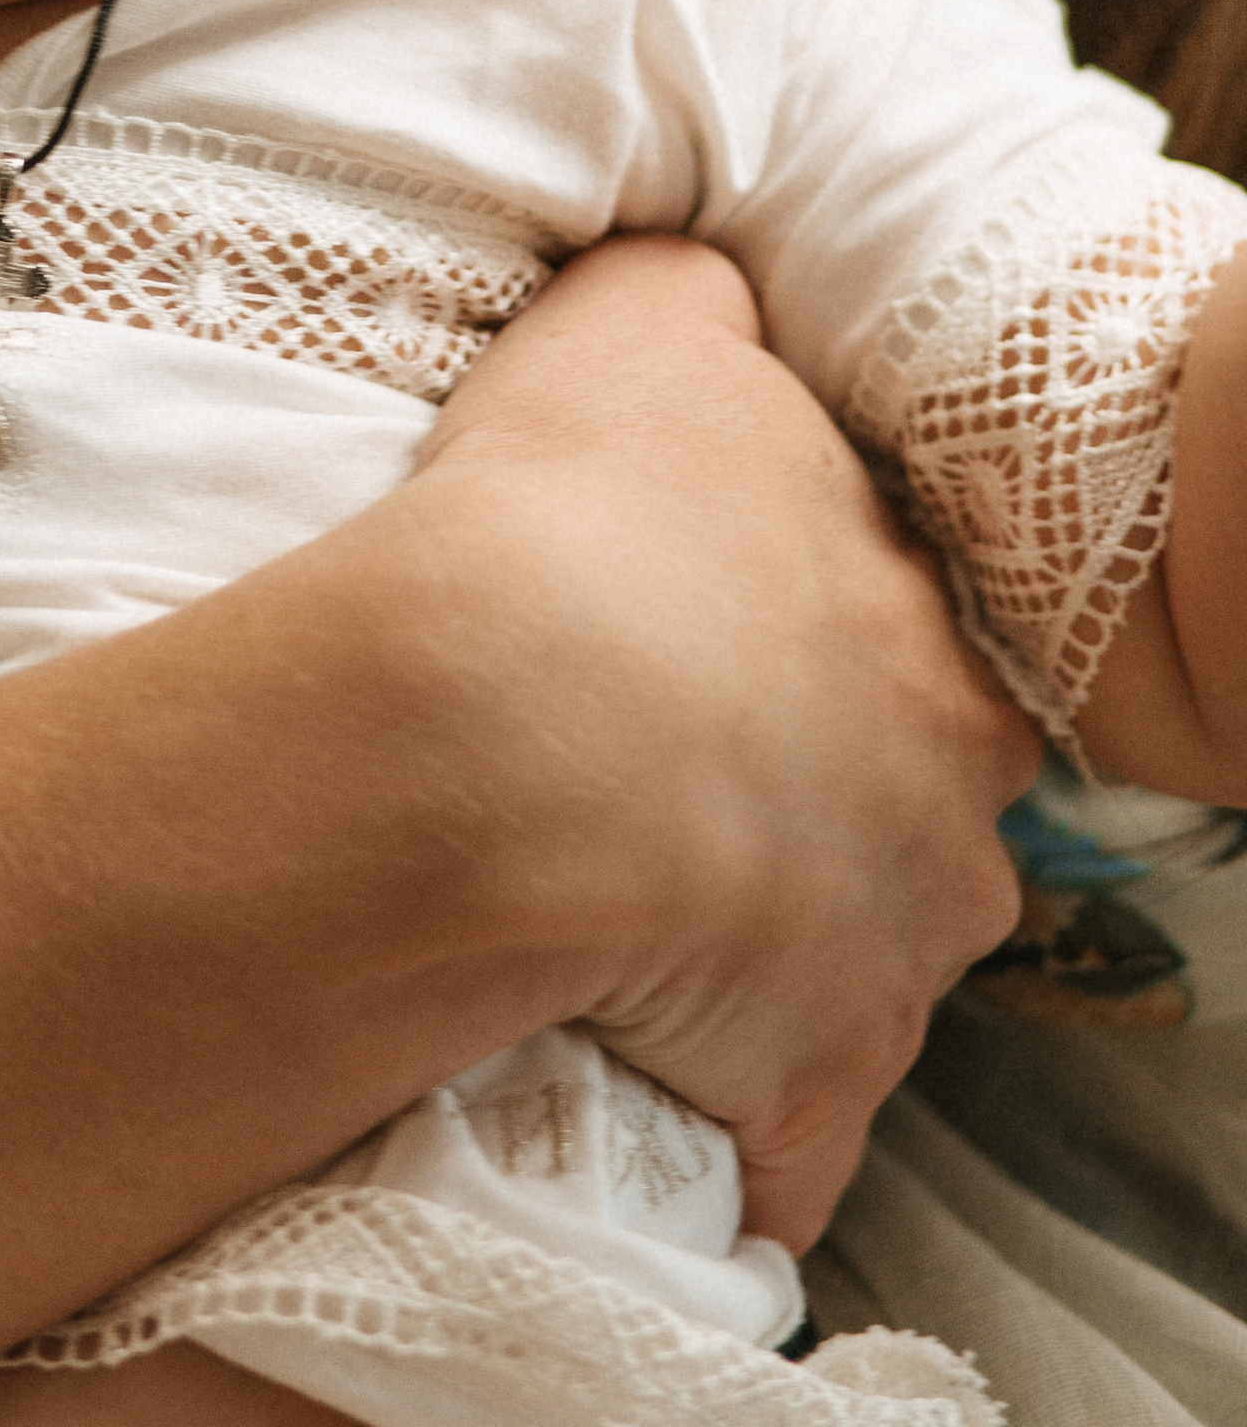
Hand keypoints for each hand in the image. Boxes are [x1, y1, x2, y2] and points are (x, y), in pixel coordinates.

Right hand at [404, 233, 1034, 1245]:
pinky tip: (624, 1076)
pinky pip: (769, 1140)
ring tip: (613, 928)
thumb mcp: (640, 320)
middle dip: (814, 819)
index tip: (707, 654)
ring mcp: (884, 982)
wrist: (499, 731)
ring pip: (845, 983)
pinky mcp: (798, 1108)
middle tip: (658, 791)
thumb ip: (702, 309)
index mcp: (933, 649)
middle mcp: (948, 823)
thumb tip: (715, 307)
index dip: (810, 653)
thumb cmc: (574, 513)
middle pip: (901, 829)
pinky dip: (712, 1121)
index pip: (911, 659)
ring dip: (756, 967)